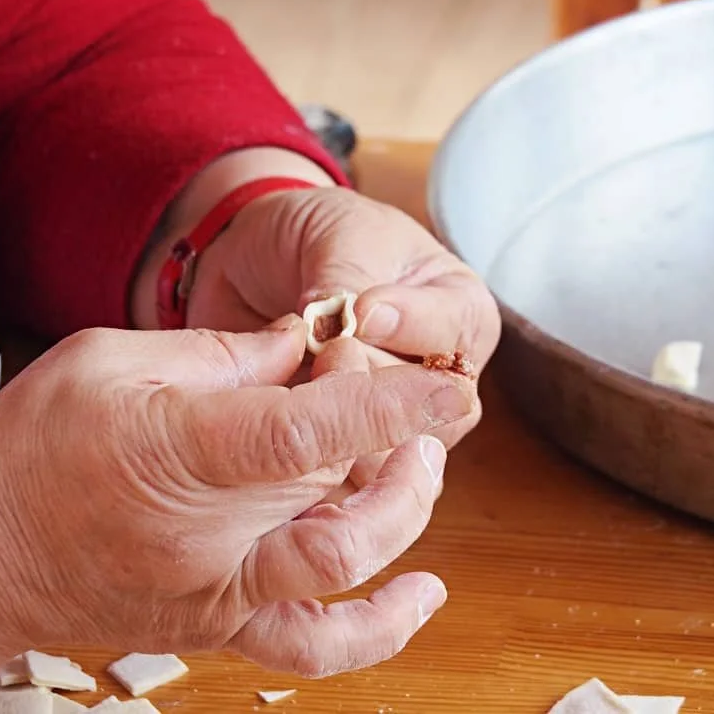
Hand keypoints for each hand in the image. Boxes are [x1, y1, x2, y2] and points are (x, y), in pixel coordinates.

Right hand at [0, 318, 475, 694]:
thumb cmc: (37, 444)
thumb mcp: (113, 361)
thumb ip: (224, 351)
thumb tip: (309, 344)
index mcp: (182, 452)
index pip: (310, 430)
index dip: (392, 406)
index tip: (449, 385)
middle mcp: (209, 536)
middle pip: (341, 507)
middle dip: (404, 459)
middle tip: (424, 420)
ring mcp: (219, 592)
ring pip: (342, 576)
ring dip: (403, 521)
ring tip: (420, 472)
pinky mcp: (222, 626)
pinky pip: (312, 646)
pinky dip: (380, 629)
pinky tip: (425, 593)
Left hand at [190, 184, 499, 442]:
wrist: (252, 261)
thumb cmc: (315, 235)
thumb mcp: (341, 235)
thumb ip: (352, 280)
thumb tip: (354, 323)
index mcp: (461, 312)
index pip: (456, 339)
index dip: (408, 328)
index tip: (361, 310)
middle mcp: (440, 375)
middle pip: (432, 411)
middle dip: (368, 385)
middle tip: (321, 353)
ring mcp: (398, 419)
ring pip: (391, 454)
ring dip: (338, 429)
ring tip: (296, 387)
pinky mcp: (348, 450)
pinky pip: (342, 479)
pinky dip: (309, 464)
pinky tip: (279, 429)